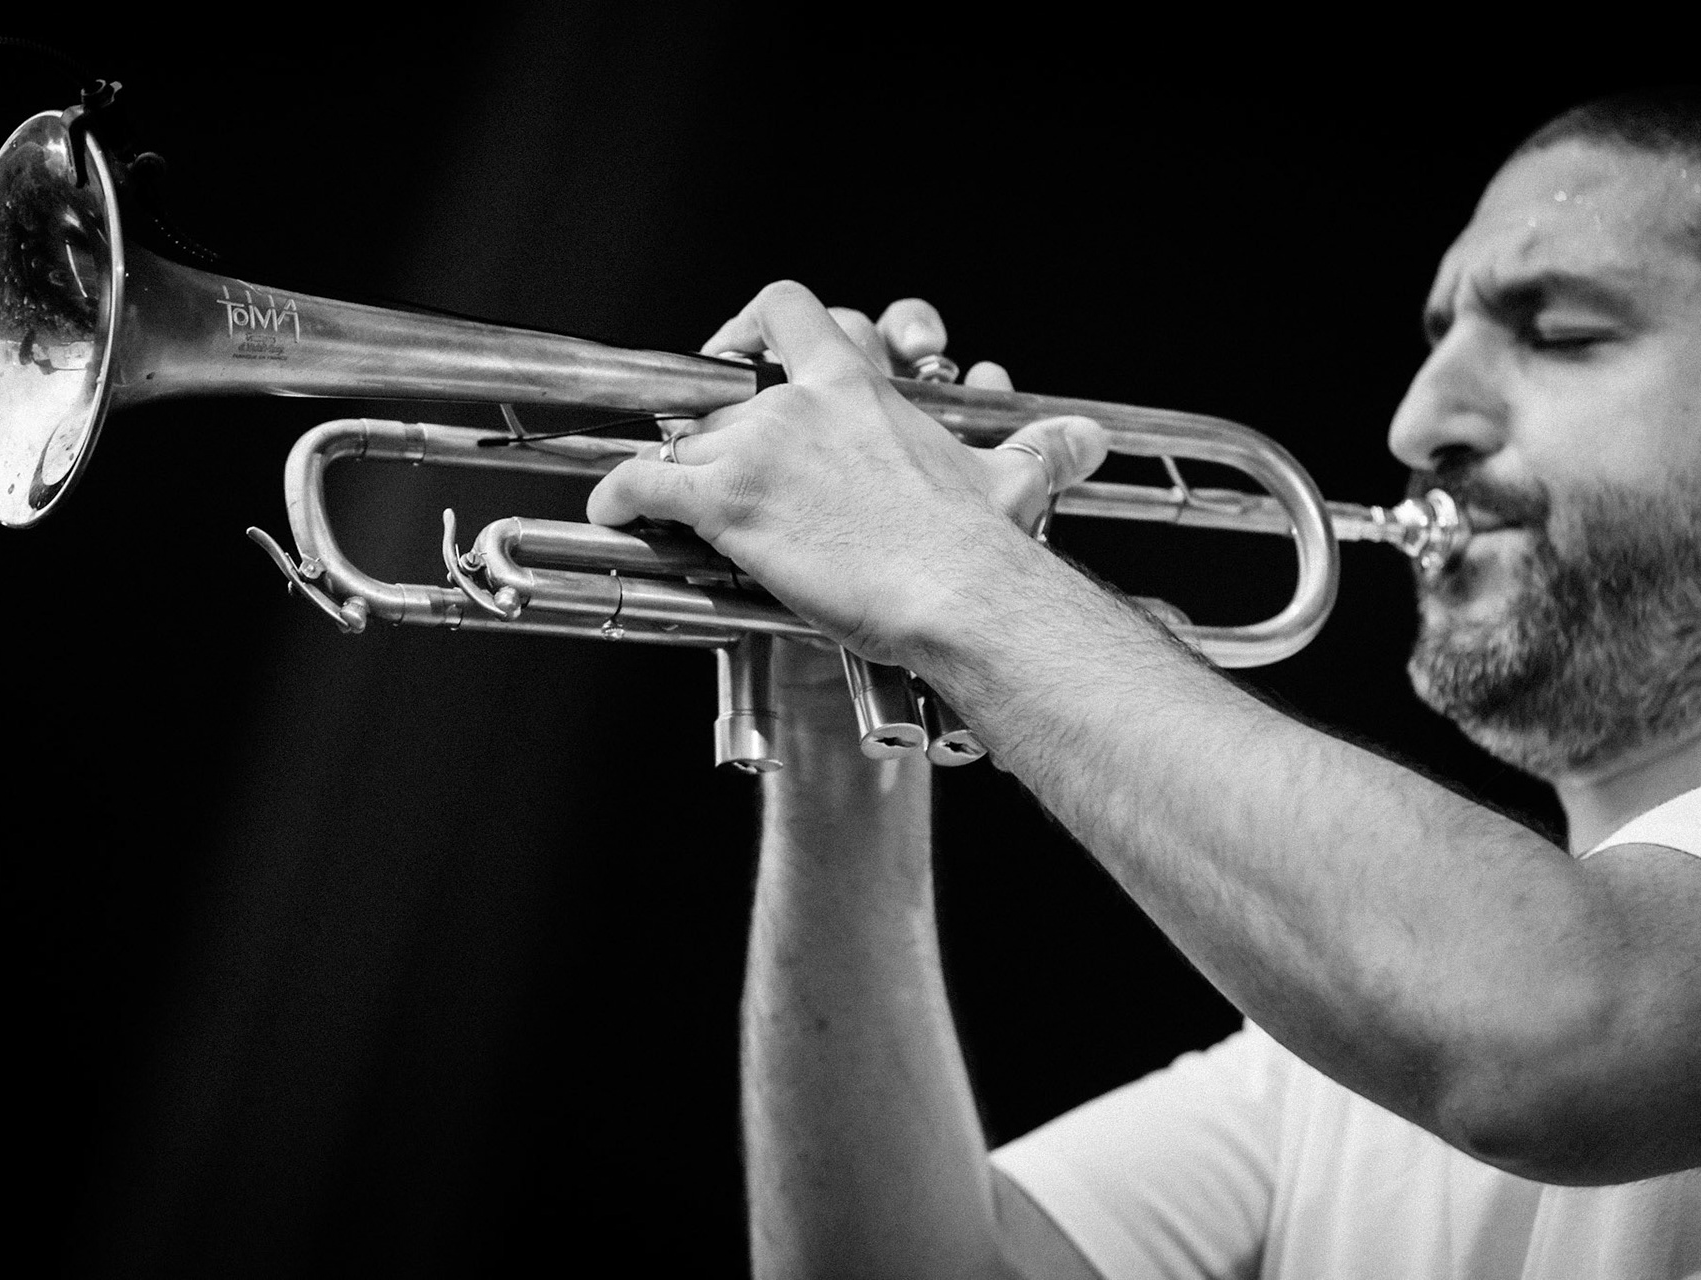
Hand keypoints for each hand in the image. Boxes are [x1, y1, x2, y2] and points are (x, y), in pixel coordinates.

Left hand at [587, 281, 1105, 666]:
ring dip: (676, 469)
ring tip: (673, 500)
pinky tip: (612, 511)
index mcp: (858, 390)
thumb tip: (1088, 441)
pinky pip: (645, 482)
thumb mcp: (1008, 481)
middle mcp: (801, 405)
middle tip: (713, 455)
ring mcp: (760, 448)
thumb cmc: (977, 546)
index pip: (789, 309)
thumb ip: (1039, 451)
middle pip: (724, 393)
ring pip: (685, 439)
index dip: (752, 327)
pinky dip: (619, 495)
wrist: (956, 592)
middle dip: (713, 427)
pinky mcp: (729, 500)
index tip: (744, 355)